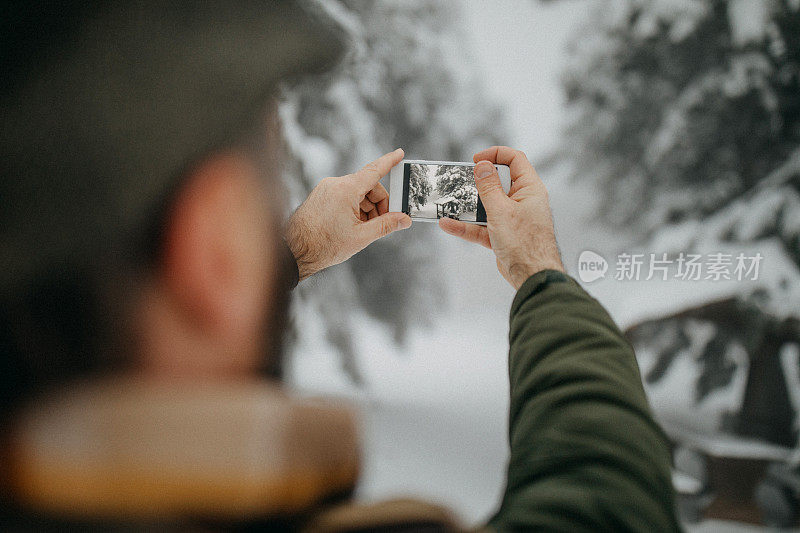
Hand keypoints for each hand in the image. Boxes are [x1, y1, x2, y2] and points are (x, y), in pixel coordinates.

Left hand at [287, 149, 411, 280]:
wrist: (294, 252)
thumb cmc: (324, 245)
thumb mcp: (361, 237)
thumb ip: (386, 225)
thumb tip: (404, 220)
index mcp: (346, 189)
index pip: (374, 170)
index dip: (389, 161)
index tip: (399, 153)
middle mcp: (335, 184)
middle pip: (368, 186)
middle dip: (379, 204)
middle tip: (384, 223)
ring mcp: (325, 189)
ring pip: (356, 193)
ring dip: (366, 209)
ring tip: (365, 230)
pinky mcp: (320, 196)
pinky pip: (344, 197)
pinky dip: (354, 208)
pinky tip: (354, 226)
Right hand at [438, 146, 563, 289]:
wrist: (531, 276)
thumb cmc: (524, 243)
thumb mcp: (501, 210)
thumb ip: (489, 187)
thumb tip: (482, 166)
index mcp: (529, 189)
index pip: (515, 160)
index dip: (495, 154)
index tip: (476, 159)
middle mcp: (522, 201)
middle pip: (498, 182)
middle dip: (477, 182)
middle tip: (460, 181)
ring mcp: (511, 218)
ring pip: (486, 206)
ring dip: (468, 206)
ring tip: (449, 202)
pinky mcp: (502, 235)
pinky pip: (481, 226)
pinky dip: (466, 226)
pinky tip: (448, 224)